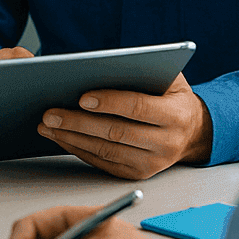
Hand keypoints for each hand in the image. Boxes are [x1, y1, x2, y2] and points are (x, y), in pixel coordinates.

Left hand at [38, 73, 212, 178]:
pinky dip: (78, 149)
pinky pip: (102, 162)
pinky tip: (60, 137)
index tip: (81, 97)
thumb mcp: (168, 77)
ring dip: (71, 138)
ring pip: (106, 150)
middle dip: (80, 123)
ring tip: (47, 125)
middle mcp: (166, 143)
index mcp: (176, 114)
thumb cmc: (170, 96)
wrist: (192, 131)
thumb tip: (97, 65)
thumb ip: (142, 70)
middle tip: (51, 113)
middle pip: (117, 133)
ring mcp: (151, 163)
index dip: (110, 102)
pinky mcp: (136, 173)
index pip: (138, 108)